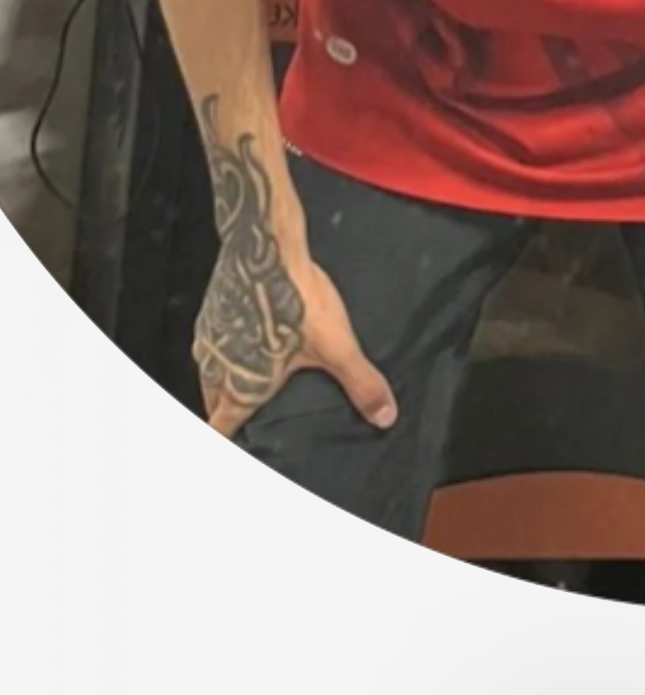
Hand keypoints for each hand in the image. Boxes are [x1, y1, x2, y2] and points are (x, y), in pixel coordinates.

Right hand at [195, 236, 398, 441]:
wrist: (266, 244)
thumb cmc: (294, 297)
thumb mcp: (336, 346)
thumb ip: (360, 384)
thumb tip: (384, 416)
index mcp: (241, 386)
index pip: (221, 429)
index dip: (227, 445)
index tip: (236, 450)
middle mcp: (217, 365)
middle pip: (214, 403)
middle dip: (228, 413)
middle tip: (248, 420)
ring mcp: (211, 336)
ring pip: (210, 371)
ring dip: (226, 380)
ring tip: (250, 379)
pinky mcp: (213, 308)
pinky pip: (214, 340)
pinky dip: (227, 347)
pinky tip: (251, 337)